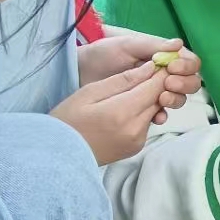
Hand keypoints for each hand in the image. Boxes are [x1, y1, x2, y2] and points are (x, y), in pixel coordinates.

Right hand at [51, 62, 170, 163]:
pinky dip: (141, 114)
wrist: (58, 156)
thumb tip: (150, 68)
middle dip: (156, 85)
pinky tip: (125, 110)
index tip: (159, 63)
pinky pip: (146, 124)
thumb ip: (123, 80)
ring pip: (154, 111)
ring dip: (148, 100)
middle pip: (158, 99)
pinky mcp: (136, 148)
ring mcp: (138, 141)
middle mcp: (135, 128)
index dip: (161, 73)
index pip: (156, 86)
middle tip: (144, 74)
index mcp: (123, 112)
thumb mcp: (90, 92)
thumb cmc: (67, 119)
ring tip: (129, 92)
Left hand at [78, 34, 201, 123]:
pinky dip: (163, 115)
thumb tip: (179, 45)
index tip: (172, 67)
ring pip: (179, 98)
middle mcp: (164, 75)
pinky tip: (157, 116)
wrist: (81, 72)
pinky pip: (161, 114)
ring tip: (162, 99)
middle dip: (184, 84)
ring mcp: (155, 92)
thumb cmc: (104, 54)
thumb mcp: (128, 45)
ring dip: (176, 99)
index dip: (186, 67)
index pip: (189, 63)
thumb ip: (154, 46)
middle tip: (167, 84)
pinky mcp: (144, 108)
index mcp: (164, 57)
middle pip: (190, 82)